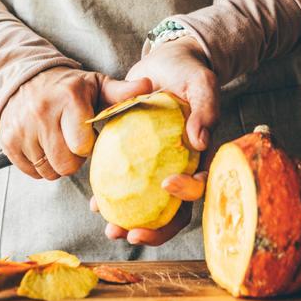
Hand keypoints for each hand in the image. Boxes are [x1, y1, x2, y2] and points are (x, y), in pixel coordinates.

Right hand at [0, 67, 151, 179]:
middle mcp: (41, 112)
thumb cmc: (69, 88)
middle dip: (74, 159)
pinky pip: (31, 172)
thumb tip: (150, 87)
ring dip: (57, 164)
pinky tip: (43, 147)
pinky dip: (39, 166)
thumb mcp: (96, 86)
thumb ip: (122, 92)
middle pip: (66, 164)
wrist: (24, 79)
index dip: (88, 146)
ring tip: (58, 143)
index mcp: (68, 99)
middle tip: (73, 143)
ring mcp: (21, 127)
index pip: (82, 146)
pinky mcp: (7, 140)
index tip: (87, 136)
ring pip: (49, 171)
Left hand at [91, 37, 219, 245]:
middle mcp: (182, 170)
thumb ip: (205, 109)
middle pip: (174, 211)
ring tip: (110, 229)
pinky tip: (95, 204)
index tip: (167, 184)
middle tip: (130, 235)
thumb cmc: (188, 73)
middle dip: (154, 230)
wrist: (163, 66)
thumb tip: (200, 141)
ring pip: (148, 207)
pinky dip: (111, 198)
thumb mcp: (201, 84)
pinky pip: (126, 188)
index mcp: (202, 158)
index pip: (201, 186)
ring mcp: (158, 169)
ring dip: (129, 223)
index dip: (187, 194)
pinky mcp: (136, 163)